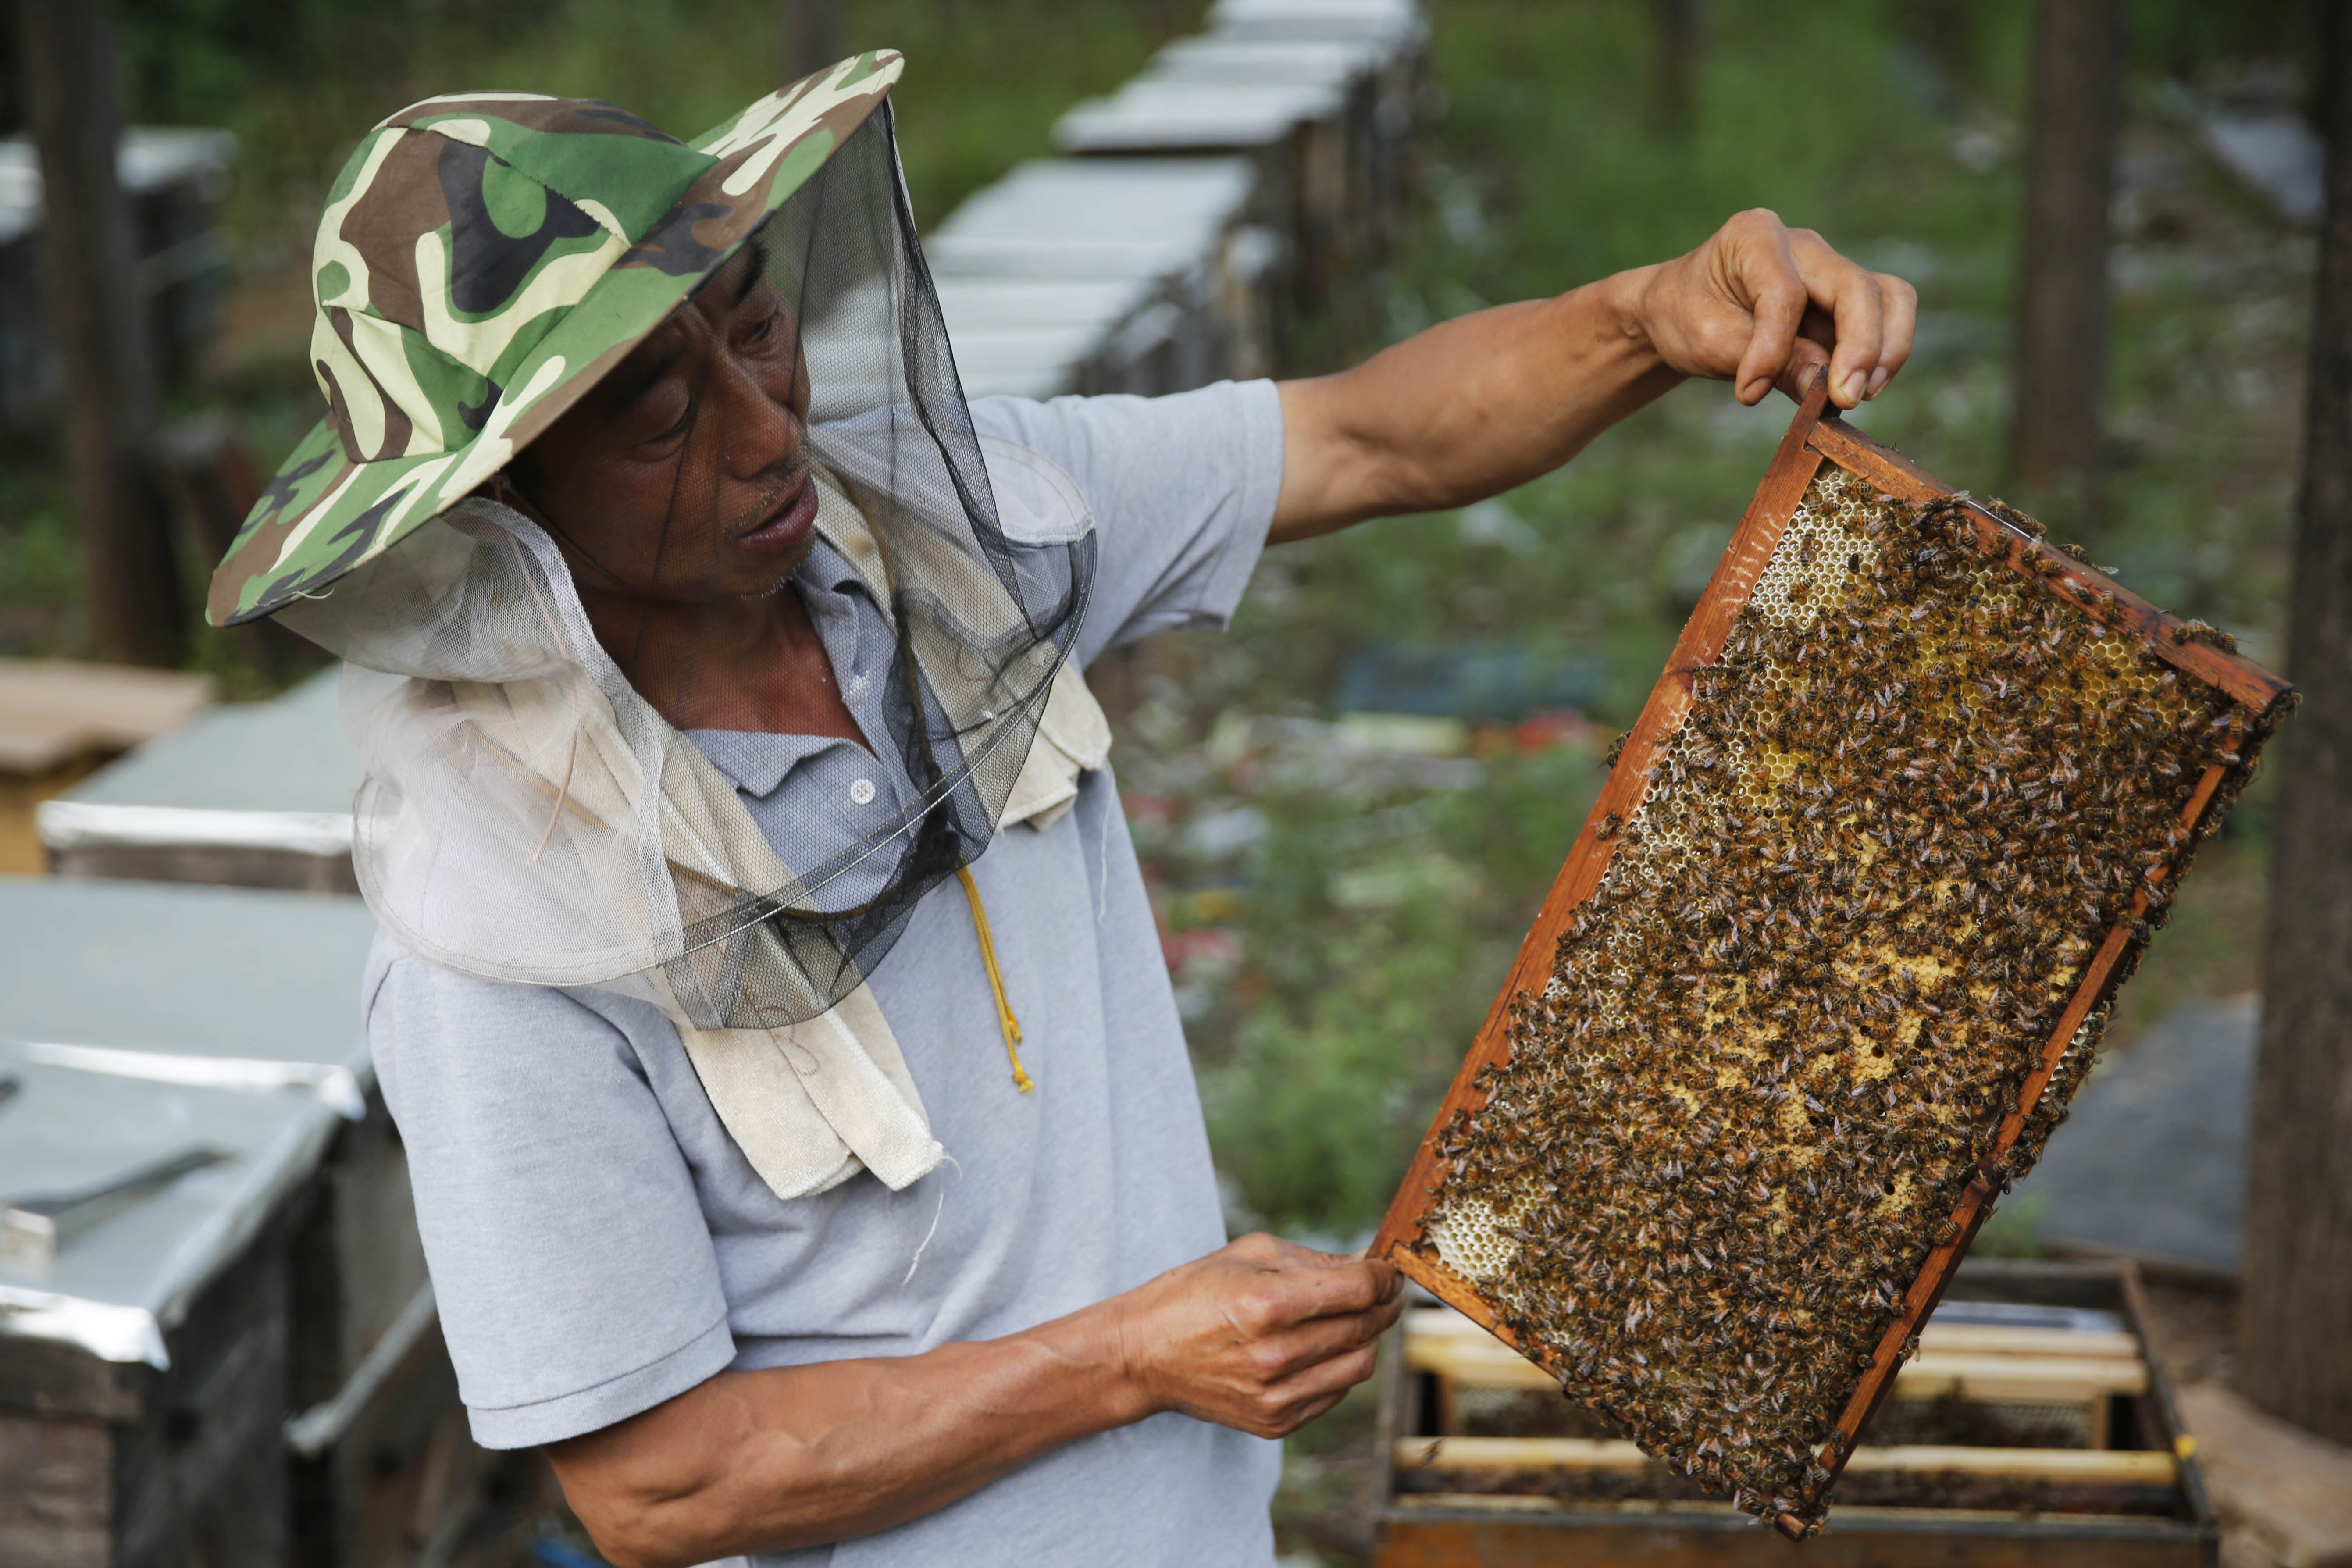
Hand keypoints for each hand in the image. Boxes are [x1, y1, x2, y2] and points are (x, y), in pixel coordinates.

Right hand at [1109, 1233, 1402, 1438]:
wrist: (1142, 1355)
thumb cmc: (1193, 1294)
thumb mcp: (1249, 1255)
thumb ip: (1315, 1261)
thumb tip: (1371, 1266)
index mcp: (1266, 1305)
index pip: (1359, 1290)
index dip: (1384, 1276)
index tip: (1387, 1270)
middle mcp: (1274, 1356)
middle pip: (1364, 1326)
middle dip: (1382, 1303)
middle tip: (1381, 1290)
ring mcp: (1275, 1397)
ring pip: (1360, 1364)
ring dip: (1366, 1336)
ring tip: (1352, 1317)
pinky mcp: (1274, 1423)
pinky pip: (1335, 1392)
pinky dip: (1339, 1366)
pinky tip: (1321, 1347)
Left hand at [1627, 209, 1917, 409]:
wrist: (1679, 309)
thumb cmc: (1686, 316)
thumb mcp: (1708, 340)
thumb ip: (1763, 358)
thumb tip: (1821, 383)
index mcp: (1755, 236)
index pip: (1784, 294)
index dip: (1773, 348)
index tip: (1748, 394)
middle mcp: (1802, 245)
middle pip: (1856, 288)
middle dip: (1860, 347)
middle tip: (1846, 399)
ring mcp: (1829, 268)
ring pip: (1888, 296)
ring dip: (1886, 348)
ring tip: (1862, 394)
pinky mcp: (1845, 296)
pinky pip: (1886, 314)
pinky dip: (1883, 350)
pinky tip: (1862, 386)